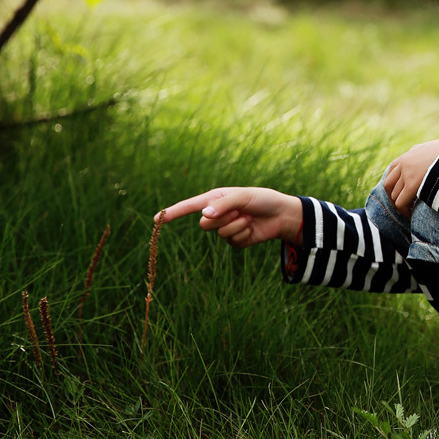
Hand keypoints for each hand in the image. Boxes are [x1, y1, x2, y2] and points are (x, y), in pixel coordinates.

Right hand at [159, 186, 302, 248]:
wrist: (281, 215)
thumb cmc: (262, 199)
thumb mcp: (244, 197)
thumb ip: (224, 204)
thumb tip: (204, 215)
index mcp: (215, 199)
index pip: (189, 206)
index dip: (173, 213)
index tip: (156, 219)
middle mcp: (217, 214)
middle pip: (205, 225)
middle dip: (222, 219)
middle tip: (239, 212)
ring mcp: (225, 228)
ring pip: (219, 234)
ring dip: (237, 226)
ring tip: (248, 218)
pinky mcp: (235, 240)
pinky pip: (232, 242)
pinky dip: (244, 235)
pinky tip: (252, 228)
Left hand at [382, 138, 438, 215]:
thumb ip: (435, 154)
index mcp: (412, 152)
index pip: (393, 170)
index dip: (397, 186)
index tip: (406, 195)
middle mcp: (405, 161)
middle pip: (389, 184)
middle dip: (394, 197)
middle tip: (405, 207)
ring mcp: (407, 172)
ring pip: (394, 195)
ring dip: (400, 206)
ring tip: (411, 213)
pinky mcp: (413, 183)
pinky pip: (401, 202)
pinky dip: (404, 211)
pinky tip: (413, 216)